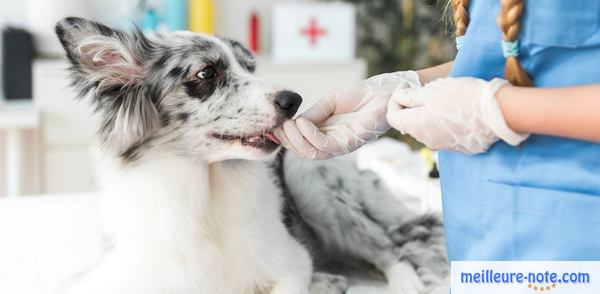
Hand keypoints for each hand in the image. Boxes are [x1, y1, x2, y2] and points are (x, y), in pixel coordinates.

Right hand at [274, 71, 420, 158]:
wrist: (383, 93)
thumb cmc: (360, 95)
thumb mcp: (329, 101)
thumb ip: (313, 113)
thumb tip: (293, 123)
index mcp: (324, 133)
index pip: (300, 143)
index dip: (285, 137)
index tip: (275, 125)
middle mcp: (331, 143)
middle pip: (303, 152)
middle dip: (288, 140)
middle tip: (280, 126)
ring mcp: (340, 145)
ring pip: (311, 153)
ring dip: (296, 140)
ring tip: (290, 125)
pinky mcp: (349, 143)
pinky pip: (325, 146)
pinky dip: (310, 136)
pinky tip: (304, 123)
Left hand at [387, 77, 528, 153]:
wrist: (498, 113)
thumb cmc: (463, 97)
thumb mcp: (431, 91)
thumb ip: (410, 97)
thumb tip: (399, 98)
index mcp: (416, 126)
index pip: (393, 116)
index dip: (395, 99)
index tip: (405, 86)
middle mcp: (427, 140)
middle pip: (410, 122)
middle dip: (412, 106)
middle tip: (423, 90)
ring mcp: (444, 145)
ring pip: (428, 128)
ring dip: (429, 114)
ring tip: (443, 97)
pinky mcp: (460, 146)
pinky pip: (445, 133)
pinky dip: (445, 122)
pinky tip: (457, 109)